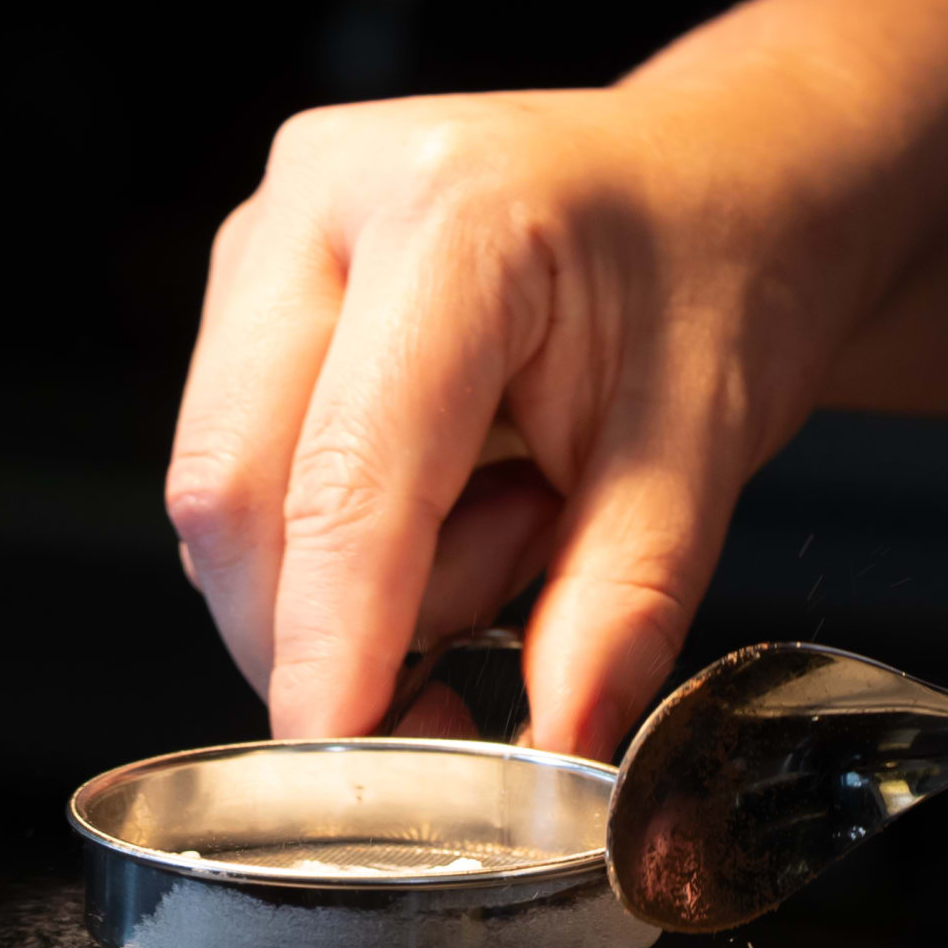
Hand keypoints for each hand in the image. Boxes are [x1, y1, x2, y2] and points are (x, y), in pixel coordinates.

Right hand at [165, 59, 875, 759]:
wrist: (721, 183)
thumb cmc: (716, 274)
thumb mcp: (702, 457)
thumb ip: (621, 613)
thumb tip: (555, 749)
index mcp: (451, 214)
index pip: (346, 479)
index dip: (332, 647)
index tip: (343, 764)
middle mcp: (325, 203)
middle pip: (233, 492)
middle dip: (328, 632)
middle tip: (477, 658)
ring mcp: (268, 240)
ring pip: (226, 501)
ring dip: (353, 585)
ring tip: (512, 515)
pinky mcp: (251, 294)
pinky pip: (245, 480)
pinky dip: (341, 548)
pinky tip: (456, 494)